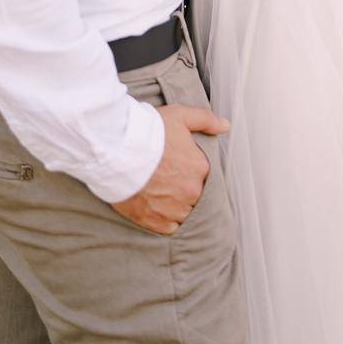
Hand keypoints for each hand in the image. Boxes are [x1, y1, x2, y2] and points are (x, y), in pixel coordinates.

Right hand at [112, 103, 229, 234]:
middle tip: (167, 178)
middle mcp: (191, 192)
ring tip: (161, 193)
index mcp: (200, 168)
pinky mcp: (156, 222)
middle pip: (195, 195)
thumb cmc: (148, 132)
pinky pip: (169, 227)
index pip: (205, 175)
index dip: (191, 170)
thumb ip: (206, 120)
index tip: (179, 165)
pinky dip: (165, 220)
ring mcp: (174, 210)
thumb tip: (225, 126)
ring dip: (176, 206)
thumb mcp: (180, 116)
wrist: (117, 152)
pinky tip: (155, 207)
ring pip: (184, 213)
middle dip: (184, 188)